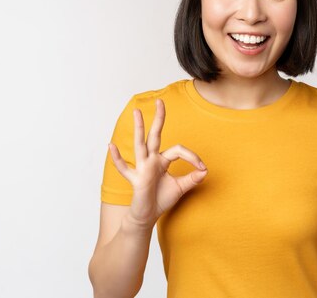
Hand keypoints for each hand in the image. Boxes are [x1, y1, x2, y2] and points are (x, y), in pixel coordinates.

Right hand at [109, 99, 207, 229]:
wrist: (147, 216)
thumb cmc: (160, 200)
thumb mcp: (180, 187)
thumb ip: (192, 179)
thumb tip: (205, 171)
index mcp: (162, 160)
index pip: (178, 150)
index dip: (192, 157)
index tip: (203, 167)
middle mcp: (151, 160)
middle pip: (155, 135)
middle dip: (158, 119)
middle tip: (160, 101)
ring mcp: (142, 168)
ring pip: (140, 144)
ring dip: (139, 128)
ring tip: (136, 112)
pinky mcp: (136, 179)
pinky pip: (124, 167)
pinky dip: (118, 157)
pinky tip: (111, 146)